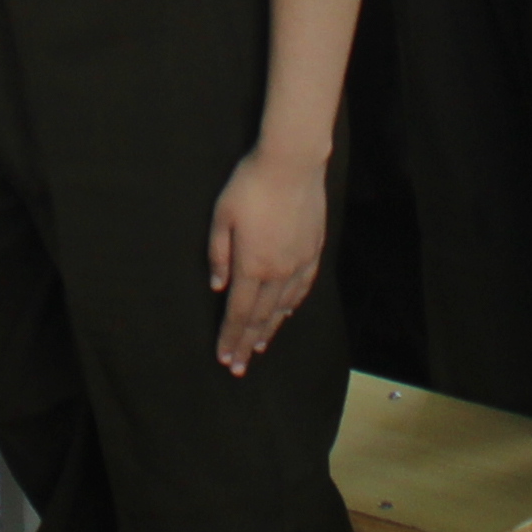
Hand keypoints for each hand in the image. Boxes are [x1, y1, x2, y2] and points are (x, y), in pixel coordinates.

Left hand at [207, 143, 329, 374]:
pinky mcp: (313, 251)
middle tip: (239, 367)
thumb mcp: (222, 216)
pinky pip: (302, 288)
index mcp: (251, 266)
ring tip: (259, 347)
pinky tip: (286, 313)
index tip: (225, 358)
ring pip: (283, 307)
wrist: (292, 164)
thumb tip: (218, 286)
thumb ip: (218, 254)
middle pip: (260, 317)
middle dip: (247, 343)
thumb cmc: (250, 186)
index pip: (238, 312)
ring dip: (269, 329)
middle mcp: (277, 272)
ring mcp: (298, 263)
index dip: (230, 337)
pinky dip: (292, 306)